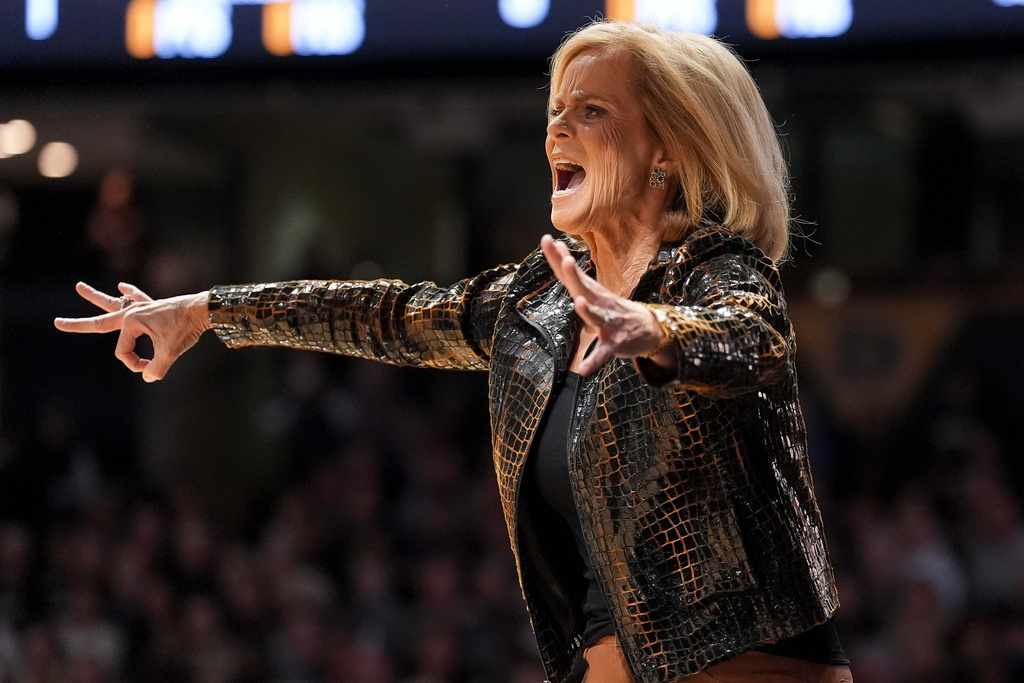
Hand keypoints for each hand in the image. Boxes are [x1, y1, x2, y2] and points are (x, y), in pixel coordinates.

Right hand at [54, 282, 210, 382]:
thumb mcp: (170, 353)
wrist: (203, 309)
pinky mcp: (154, 305)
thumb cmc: (186, 328)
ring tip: (79, 287)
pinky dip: (132, 293)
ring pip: (115, 303)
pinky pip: (139, 298)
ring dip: (97, 297)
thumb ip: (157, 369)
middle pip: (100, 320)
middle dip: (78, 324)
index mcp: (132, 322)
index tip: (149, 369)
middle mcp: (132, 312)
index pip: (122, 352)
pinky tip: (123, 287)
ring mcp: (142, 307)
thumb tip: (149, 377)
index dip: (134, 364)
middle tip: (57, 322)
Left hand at [540, 235, 672, 375]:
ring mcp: (609, 323)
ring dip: (588, 310)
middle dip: (573, 275)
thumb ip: (577, 278)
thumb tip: (560, 256)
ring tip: (579, 303)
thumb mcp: (596, 291)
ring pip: (596, 316)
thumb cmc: (616, 310)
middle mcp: (600, 303)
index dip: (558, 257)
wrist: (651, 328)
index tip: (547, 239)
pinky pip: (603, 353)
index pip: (571, 273)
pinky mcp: (615, 343)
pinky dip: (594, 360)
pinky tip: (583, 369)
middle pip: (583, 287)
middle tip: (564, 260)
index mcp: (592, 292)